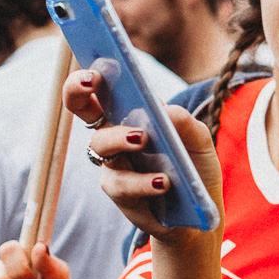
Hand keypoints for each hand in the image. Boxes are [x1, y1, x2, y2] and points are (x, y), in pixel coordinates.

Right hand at [82, 88, 224, 244]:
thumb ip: (186, 124)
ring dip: (119, 138)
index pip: (102, 88)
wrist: (199, 215)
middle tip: (93, 82)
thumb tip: (165, 110)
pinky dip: (143, 181)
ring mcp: (114, 164)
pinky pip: (121, 184)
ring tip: (143, 138)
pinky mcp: (120, 194)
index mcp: (132, 115)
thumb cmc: (194, 170)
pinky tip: (164, 182)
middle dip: (78, 91)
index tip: (93, 63)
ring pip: (100, 145)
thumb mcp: (200, 143)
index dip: (88, 74)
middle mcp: (115, 136)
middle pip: (82, 108)